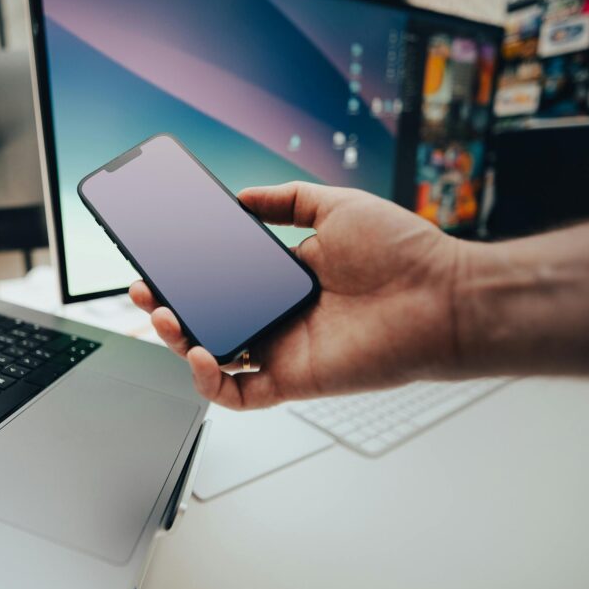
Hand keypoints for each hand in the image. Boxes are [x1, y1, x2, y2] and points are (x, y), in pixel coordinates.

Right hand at [130, 181, 461, 408]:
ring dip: (178, 340)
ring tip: (163, 315)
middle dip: (167, 307)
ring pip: (214, 357)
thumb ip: (287, 199)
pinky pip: (239, 393)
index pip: (221, 281)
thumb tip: (242, 194)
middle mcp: (279, 317)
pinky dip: (210, 382)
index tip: (156, 257)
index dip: (184, 273)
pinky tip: (198, 354)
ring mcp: (284, 350)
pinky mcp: (293, 380)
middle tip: (143, 289)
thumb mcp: (336, 207)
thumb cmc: (404, 253)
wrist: (444, 295)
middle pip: (208, 320)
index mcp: (284, 280)